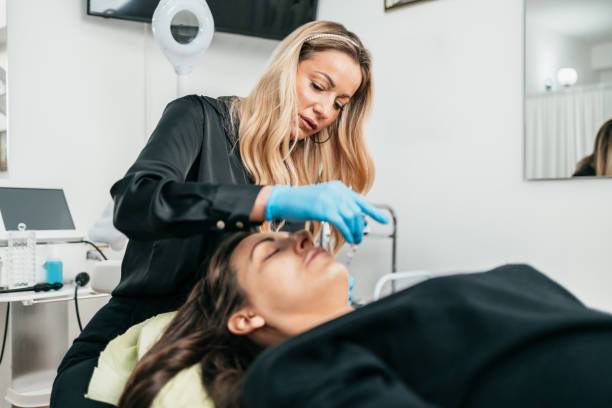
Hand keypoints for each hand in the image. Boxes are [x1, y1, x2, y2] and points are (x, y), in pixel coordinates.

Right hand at [265, 181, 388, 243]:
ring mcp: (331, 198)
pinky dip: (347, 232)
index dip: (374, 212)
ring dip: (354, 232)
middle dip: (360, 227)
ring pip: (351, 218)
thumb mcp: (322, 199)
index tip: (383, 220)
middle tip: (358, 238)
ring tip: (353, 241)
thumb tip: (350, 218)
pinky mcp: (325, 208)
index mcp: (338, 187)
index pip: (360, 201)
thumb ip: (336, 205)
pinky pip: (342, 223)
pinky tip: (347, 238)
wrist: (283, 200)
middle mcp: (337, 190)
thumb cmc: (300, 203)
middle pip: (357, 212)